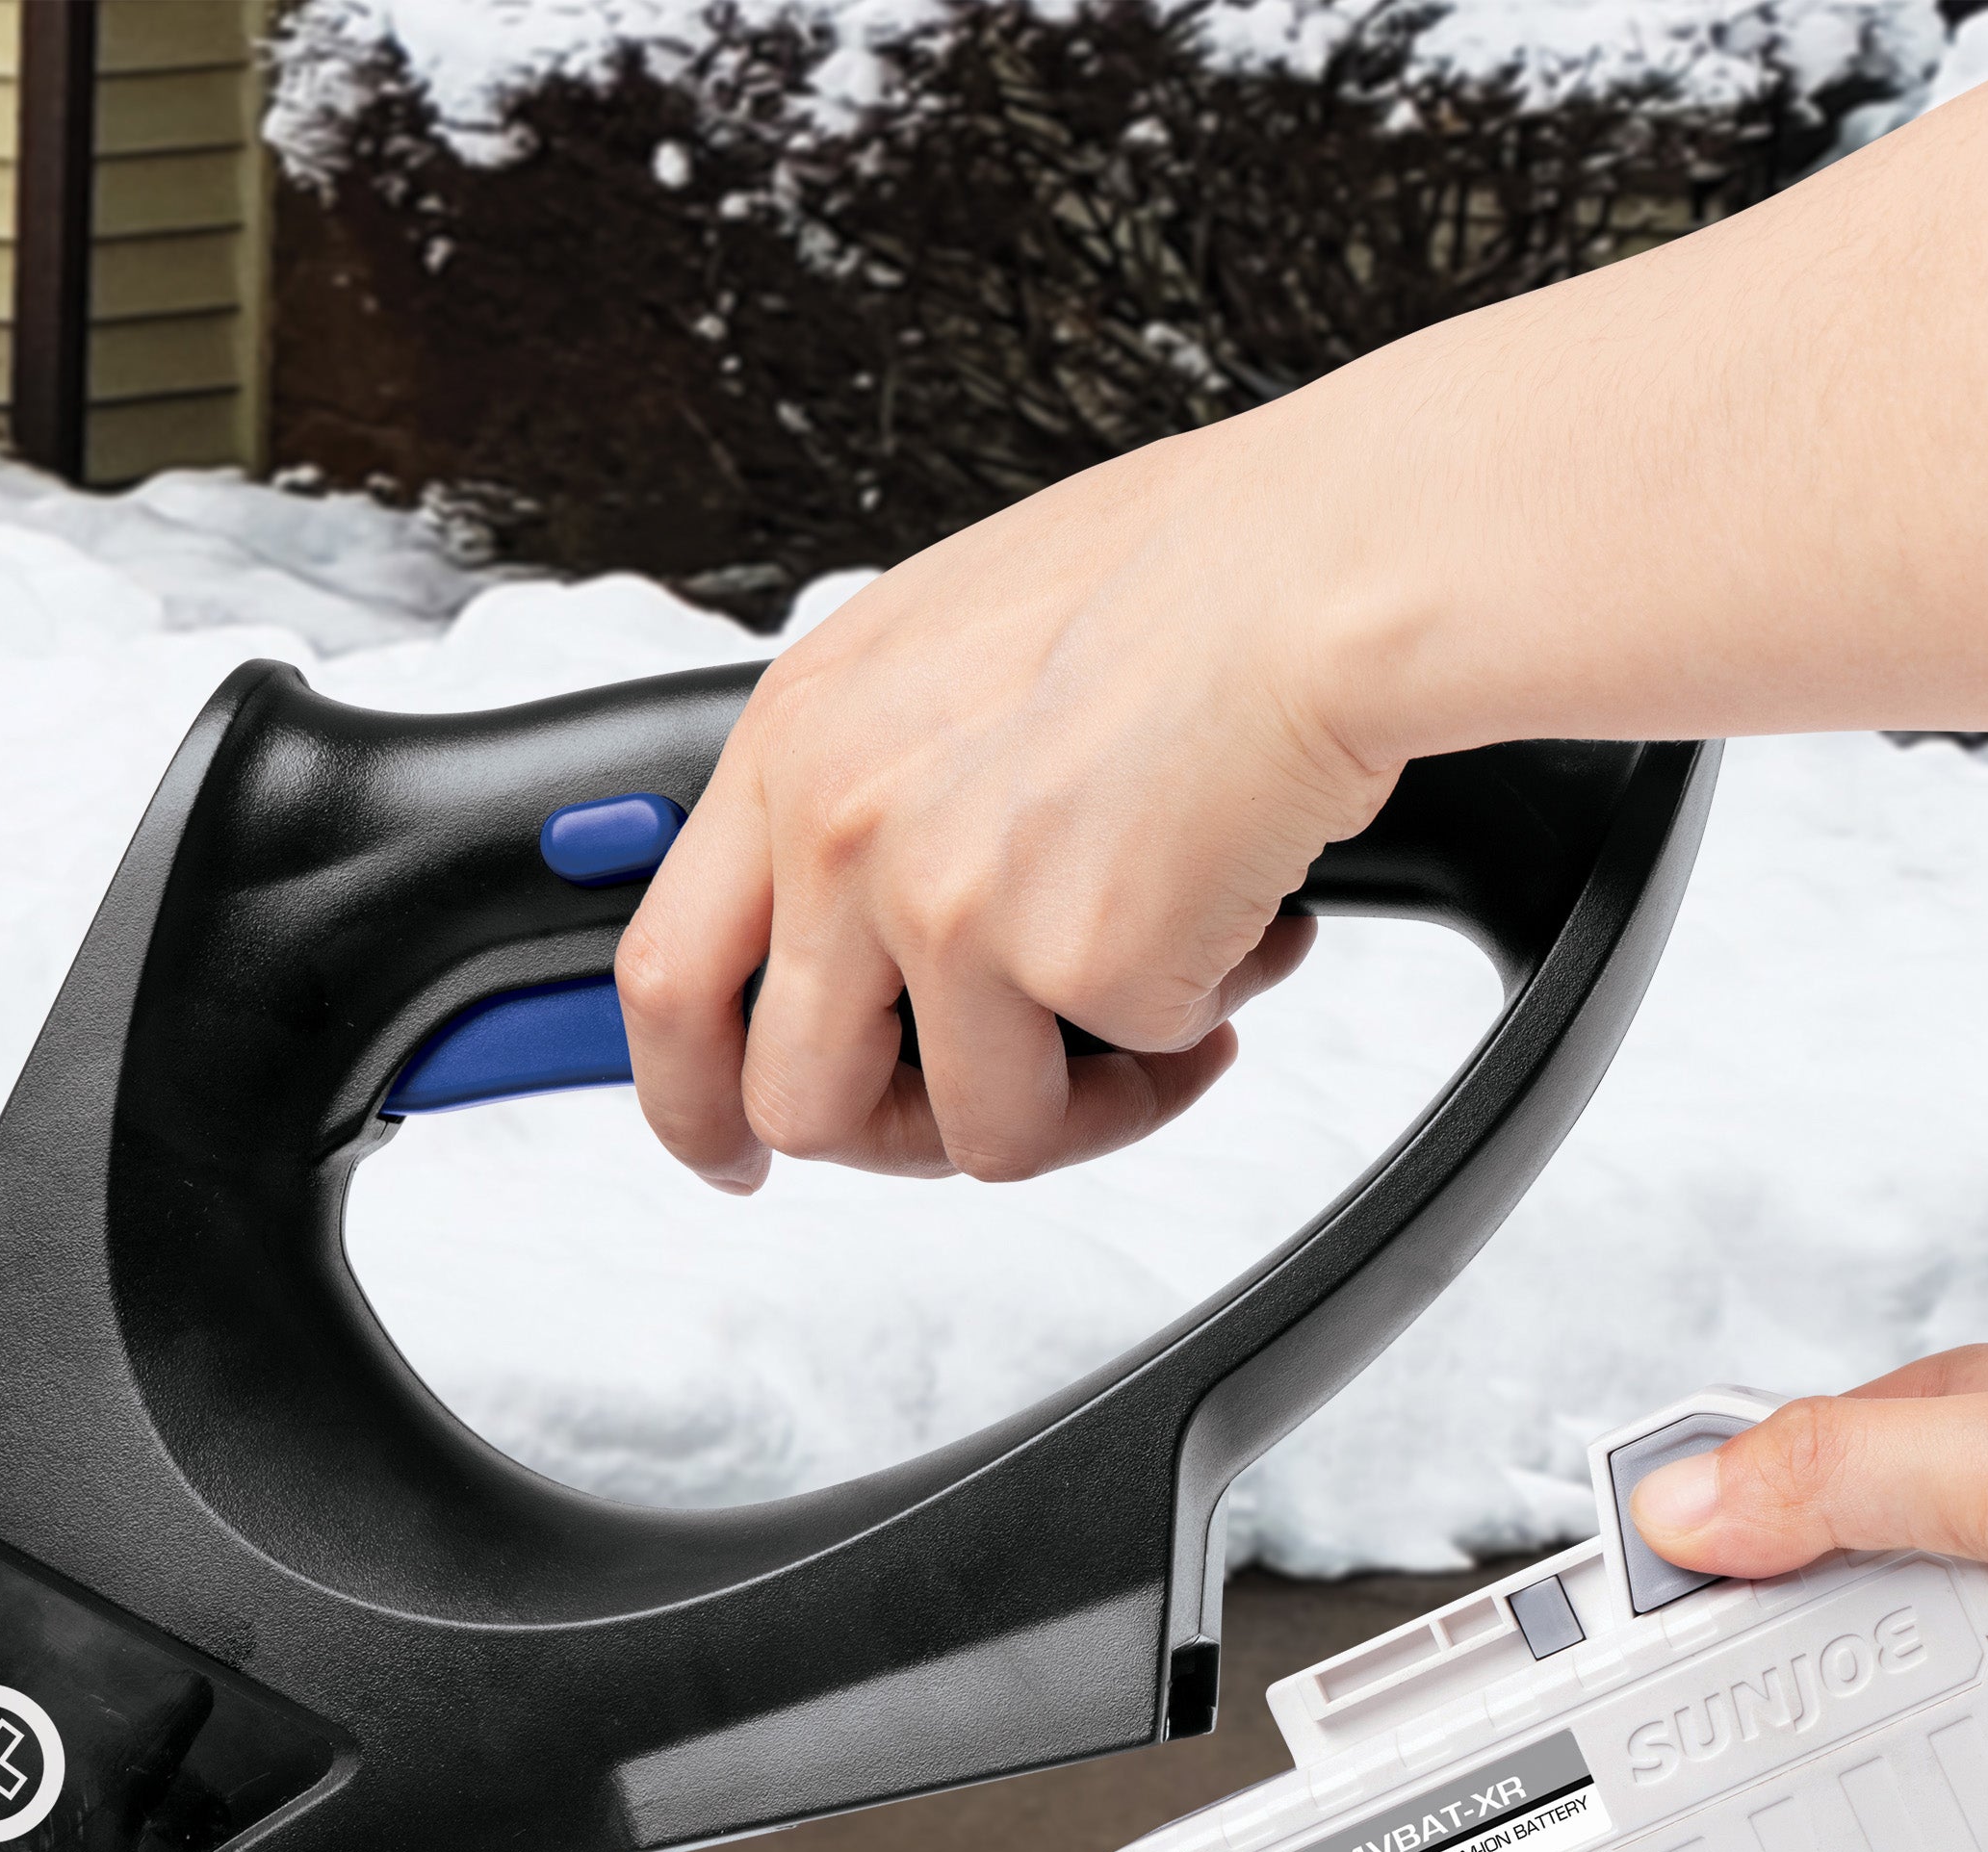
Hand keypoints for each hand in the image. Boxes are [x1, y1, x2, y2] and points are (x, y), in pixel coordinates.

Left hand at [614, 403, 1389, 1191]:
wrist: (1320, 570)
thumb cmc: (1183, 579)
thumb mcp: (947, 652)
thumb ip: (875, 789)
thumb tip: (859, 919)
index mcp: (799, 742)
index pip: (668, 976)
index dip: (689, 1098)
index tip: (728, 1144)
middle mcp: (844, 828)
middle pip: (796, 1103)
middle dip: (902, 1146)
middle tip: (995, 1119)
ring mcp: (945, 905)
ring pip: (972, 1132)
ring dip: (1083, 1104)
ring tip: (1176, 1003)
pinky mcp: (1068, 961)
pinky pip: (1119, 1081)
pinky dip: (1195, 1029)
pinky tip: (1242, 930)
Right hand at [1626, 1331, 1987, 1851]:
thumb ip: (1847, 1472)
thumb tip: (1693, 1503)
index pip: (1859, 1449)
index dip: (1750, 1496)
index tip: (1659, 1554)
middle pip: (1876, 1613)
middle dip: (1777, 1663)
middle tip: (1672, 1698)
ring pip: (1929, 1764)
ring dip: (1840, 1806)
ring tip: (1732, 1828)